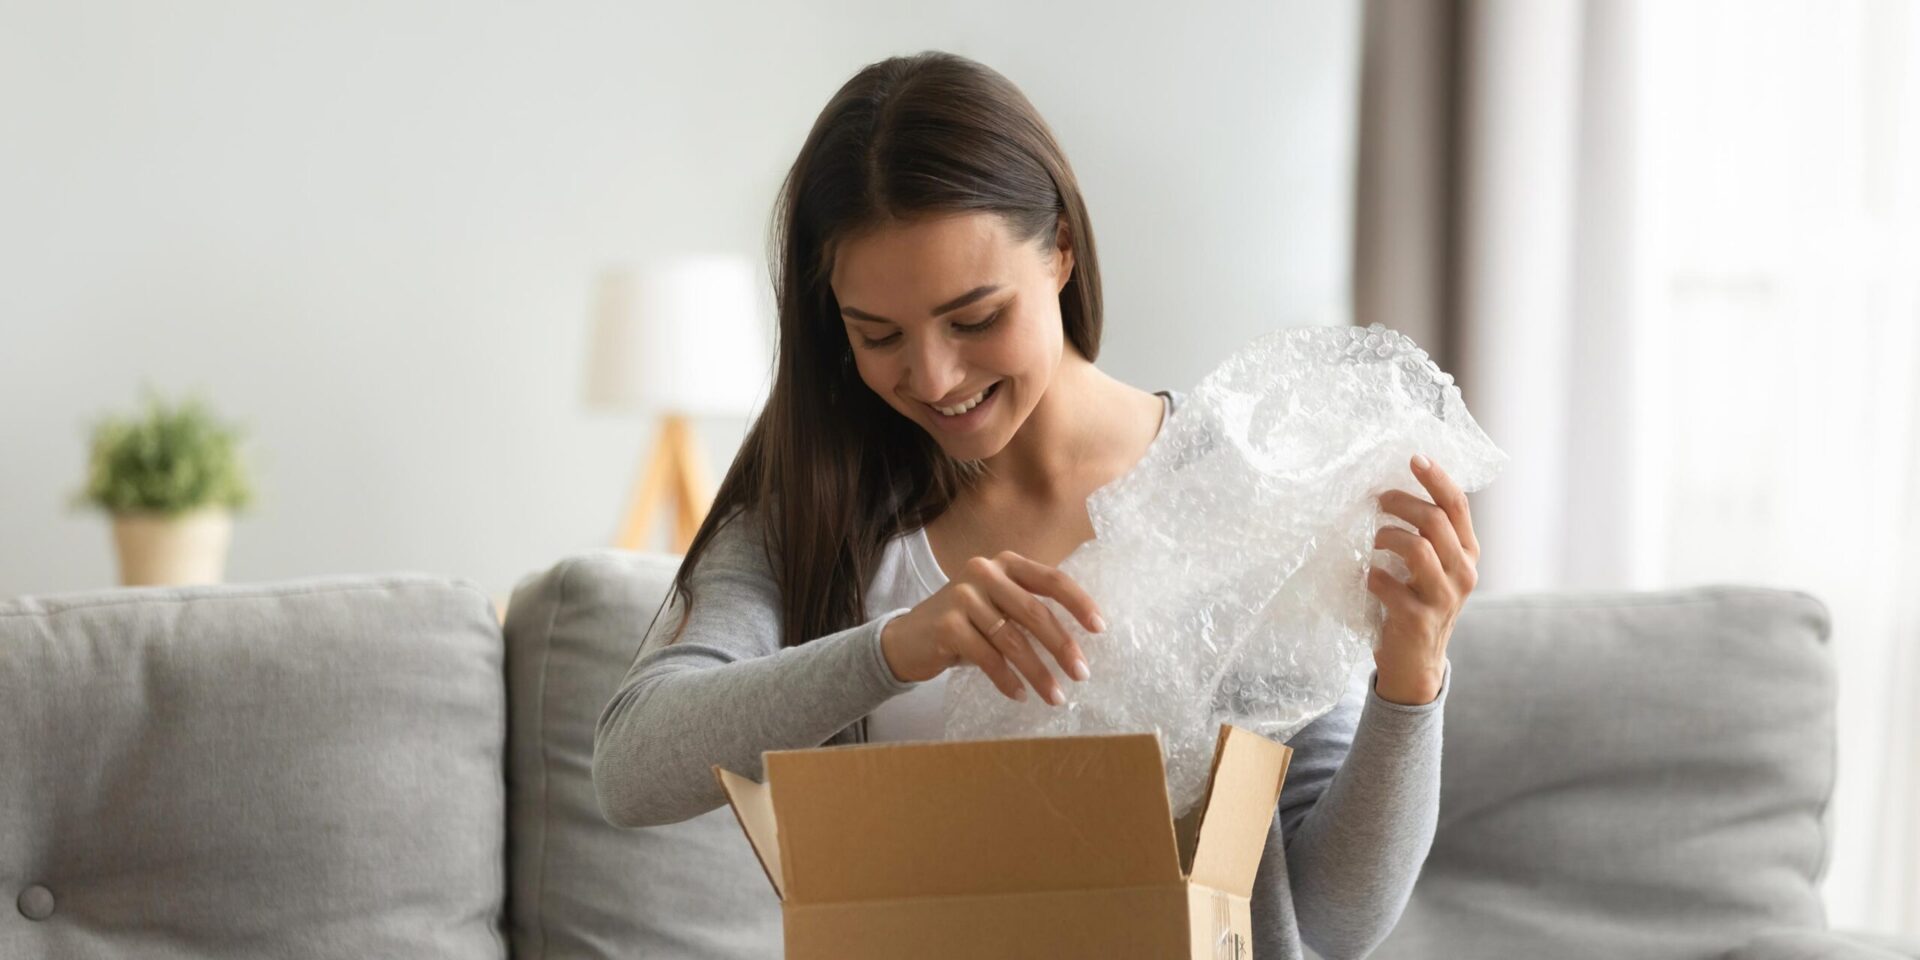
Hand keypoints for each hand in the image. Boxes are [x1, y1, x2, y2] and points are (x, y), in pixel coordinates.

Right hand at [880, 550, 1104, 705]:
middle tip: (1082, 674)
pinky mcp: (947, 624)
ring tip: (1055, 696)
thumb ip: (1029, 608)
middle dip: (1062, 647)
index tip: (1100, 629)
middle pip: (1035, 612)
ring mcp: (963, 596)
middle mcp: (984, 572)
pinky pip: (988, 657)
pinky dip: (1007, 679)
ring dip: (1038, 673)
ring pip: (1012, 639)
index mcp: (1006, 563)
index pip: (1052, 580)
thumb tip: (1081, 639)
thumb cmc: (966, 624)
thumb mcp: (998, 605)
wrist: (908, 638)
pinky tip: (1019, 694)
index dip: (1079, 603)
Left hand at [1367, 454, 1480, 704]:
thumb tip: (1392, 488)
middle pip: (1435, 521)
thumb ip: (1426, 534)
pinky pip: (1388, 584)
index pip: (1457, 506)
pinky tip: (1367, 578)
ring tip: (1373, 541)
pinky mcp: (1418, 620)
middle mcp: (1463, 573)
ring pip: (1418, 547)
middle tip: (1377, 499)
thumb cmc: (1416, 603)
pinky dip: (1372, 576)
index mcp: (1467, 553)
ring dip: (1387, 536)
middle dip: (1401, 503)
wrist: (1415, 663)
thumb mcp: (1432, 567)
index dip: (1436, 478)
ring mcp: (1443, 598)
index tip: (1413, 458)